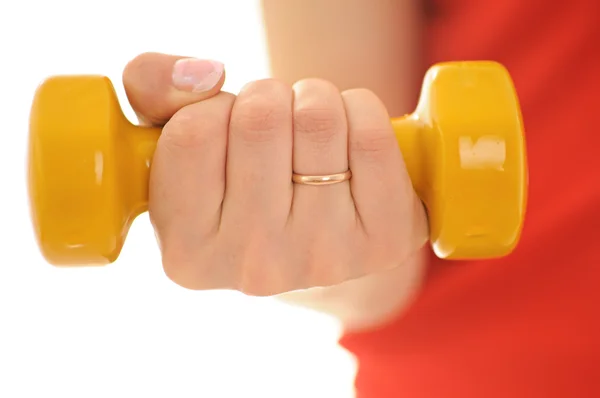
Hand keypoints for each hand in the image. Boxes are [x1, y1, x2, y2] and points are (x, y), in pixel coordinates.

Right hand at [123, 52, 428, 295]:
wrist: (312, 229)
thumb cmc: (238, 176)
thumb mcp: (173, 135)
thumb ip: (152, 87)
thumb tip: (207, 75)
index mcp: (188, 252)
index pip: (193, 134)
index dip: (215, 109)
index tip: (227, 128)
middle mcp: (254, 267)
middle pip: (260, 120)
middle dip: (268, 98)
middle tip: (275, 124)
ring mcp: (322, 259)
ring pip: (318, 118)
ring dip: (313, 100)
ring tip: (309, 130)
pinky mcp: (382, 242)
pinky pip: (372, 136)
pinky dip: (361, 110)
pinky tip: (348, 138)